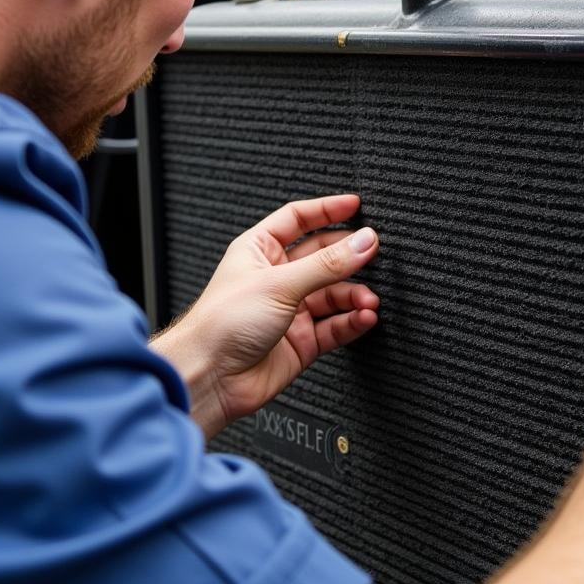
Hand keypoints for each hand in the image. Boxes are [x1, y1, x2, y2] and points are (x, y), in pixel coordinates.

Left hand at [152, 194, 379, 437]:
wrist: (209, 377)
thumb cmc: (222, 323)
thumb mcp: (278, 283)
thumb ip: (326, 264)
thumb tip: (363, 242)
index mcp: (259, 250)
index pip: (298, 219)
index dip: (326, 210)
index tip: (356, 206)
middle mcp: (276, 277)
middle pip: (322, 256)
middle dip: (348, 255)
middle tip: (374, 252)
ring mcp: (290, 309)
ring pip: (333, 294)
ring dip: (354, 294)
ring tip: (369, 299)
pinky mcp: (301, 340)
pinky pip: (335, 325)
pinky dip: (352, 321)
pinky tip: (364, 317)